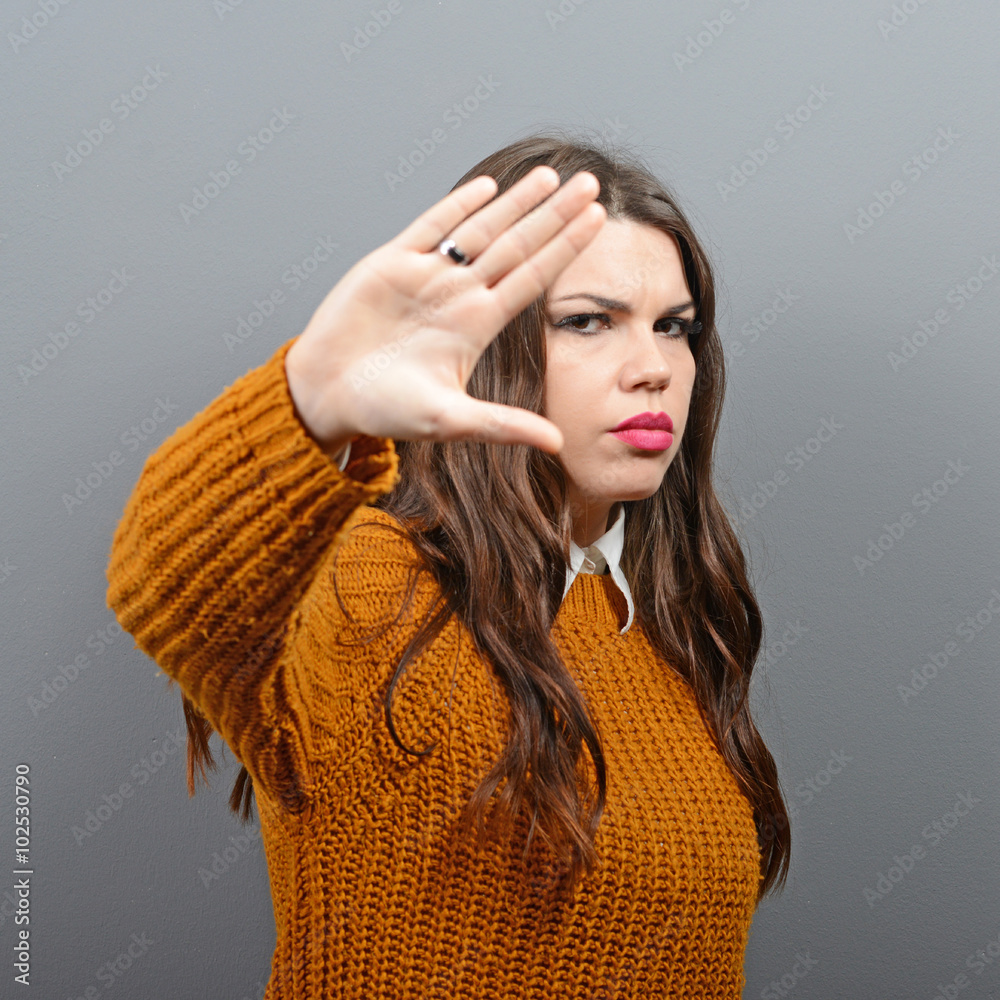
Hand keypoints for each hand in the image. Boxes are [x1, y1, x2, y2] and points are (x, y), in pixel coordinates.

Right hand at [284, 165, 605, 454]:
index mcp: (476, 325)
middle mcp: (459, 295)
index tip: (597, 221)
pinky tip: (487, 188)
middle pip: (517, 245)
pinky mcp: (390, 264)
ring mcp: (427, 276)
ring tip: (551, 176)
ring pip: (480, 229)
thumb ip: (503, 425)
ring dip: (515, 203)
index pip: (532, 278)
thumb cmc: (386, 410)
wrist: (327, 394)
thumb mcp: (451, 420)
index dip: (564, 249)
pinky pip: (430, 227)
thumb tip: (557, 443)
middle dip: (553, 214)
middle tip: (591, 184)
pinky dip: (457, 207)